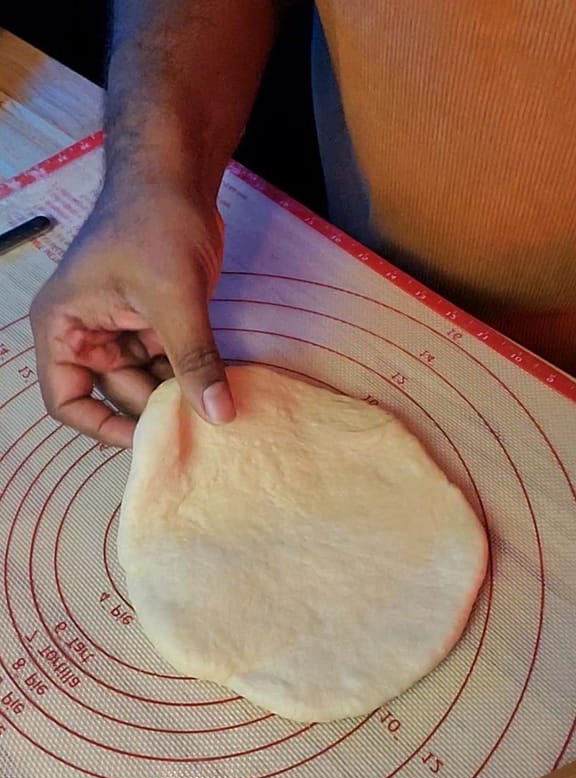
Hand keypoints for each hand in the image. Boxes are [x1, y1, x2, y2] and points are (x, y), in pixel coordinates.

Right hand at [30, 182, 234, 447]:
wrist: (177, 173)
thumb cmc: (154, 222)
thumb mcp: (173, 297)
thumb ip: (194, 359)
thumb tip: (218, 415)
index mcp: (64, 328)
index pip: (67, 400)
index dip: (102, 427)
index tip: (147, 440)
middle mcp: (87, 335)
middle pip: (115, 396)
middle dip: (155, 409)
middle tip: (201, 424)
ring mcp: (121, 330)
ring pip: (148, 383)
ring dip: (179, 394)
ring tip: (216, 410)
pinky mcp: (153, 323)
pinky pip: (169, 363)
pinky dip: (192, 374)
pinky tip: (221, 387)